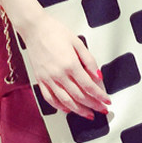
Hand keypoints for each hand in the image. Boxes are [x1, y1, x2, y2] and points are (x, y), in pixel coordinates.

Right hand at [14, 0, 108, 117]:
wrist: (34, 28)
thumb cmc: (55, 32)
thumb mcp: (77, 42)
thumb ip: (89, 61)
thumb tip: (98, 76)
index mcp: (70, 64)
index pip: (89, 86)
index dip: (99, 96)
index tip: (107, 100)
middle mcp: (59, 74)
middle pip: (79, 96)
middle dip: (93, 105)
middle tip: (102, 110)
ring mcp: (48, 79)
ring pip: (65, 101)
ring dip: (79, 110)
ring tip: (88, 114)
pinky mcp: (40, 80)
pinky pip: (50, 98)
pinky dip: (59, 106)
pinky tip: (67, 109)